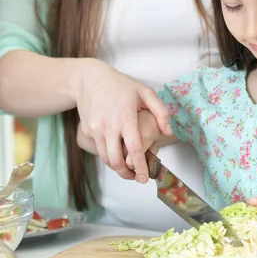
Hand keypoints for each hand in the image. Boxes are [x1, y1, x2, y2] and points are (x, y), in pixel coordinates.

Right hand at [75, 59, 171, 181]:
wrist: (90, 79)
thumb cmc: (121, 85)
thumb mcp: (145, 92)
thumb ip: (161, 111)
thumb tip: (168, 132)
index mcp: (126, 117)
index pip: (134, 149)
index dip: (141, 167)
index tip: (145, 178)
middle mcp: (108, 126)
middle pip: (116, 161)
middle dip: (127, 174)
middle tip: (137, 177)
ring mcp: (95, 129)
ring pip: (106, 158)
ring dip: (117, 168)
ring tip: (128, 169)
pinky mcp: (87, 131)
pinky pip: (98, 149)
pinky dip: (108, 156)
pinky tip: (117, 153)